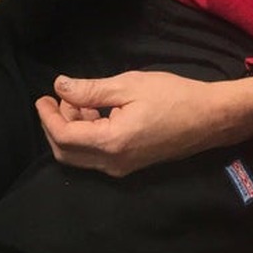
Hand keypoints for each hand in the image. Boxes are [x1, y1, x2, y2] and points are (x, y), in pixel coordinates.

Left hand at [36, 71, 252, 176]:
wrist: (209, 117)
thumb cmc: (172, 96)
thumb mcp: (129, 85)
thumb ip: (90, 90)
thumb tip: (60, 87)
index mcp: (111, 143)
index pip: (64, 137)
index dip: (48, 117)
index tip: (42, 96)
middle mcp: (113, 163)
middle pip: (67, 153)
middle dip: (55, 125)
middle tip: (57, 98)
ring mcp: (122, 167)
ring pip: (80, 156)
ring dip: (71, 129)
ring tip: (79, 99)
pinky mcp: (131, 164)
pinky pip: (96, 155)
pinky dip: (87, 135)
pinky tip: (95, 111)